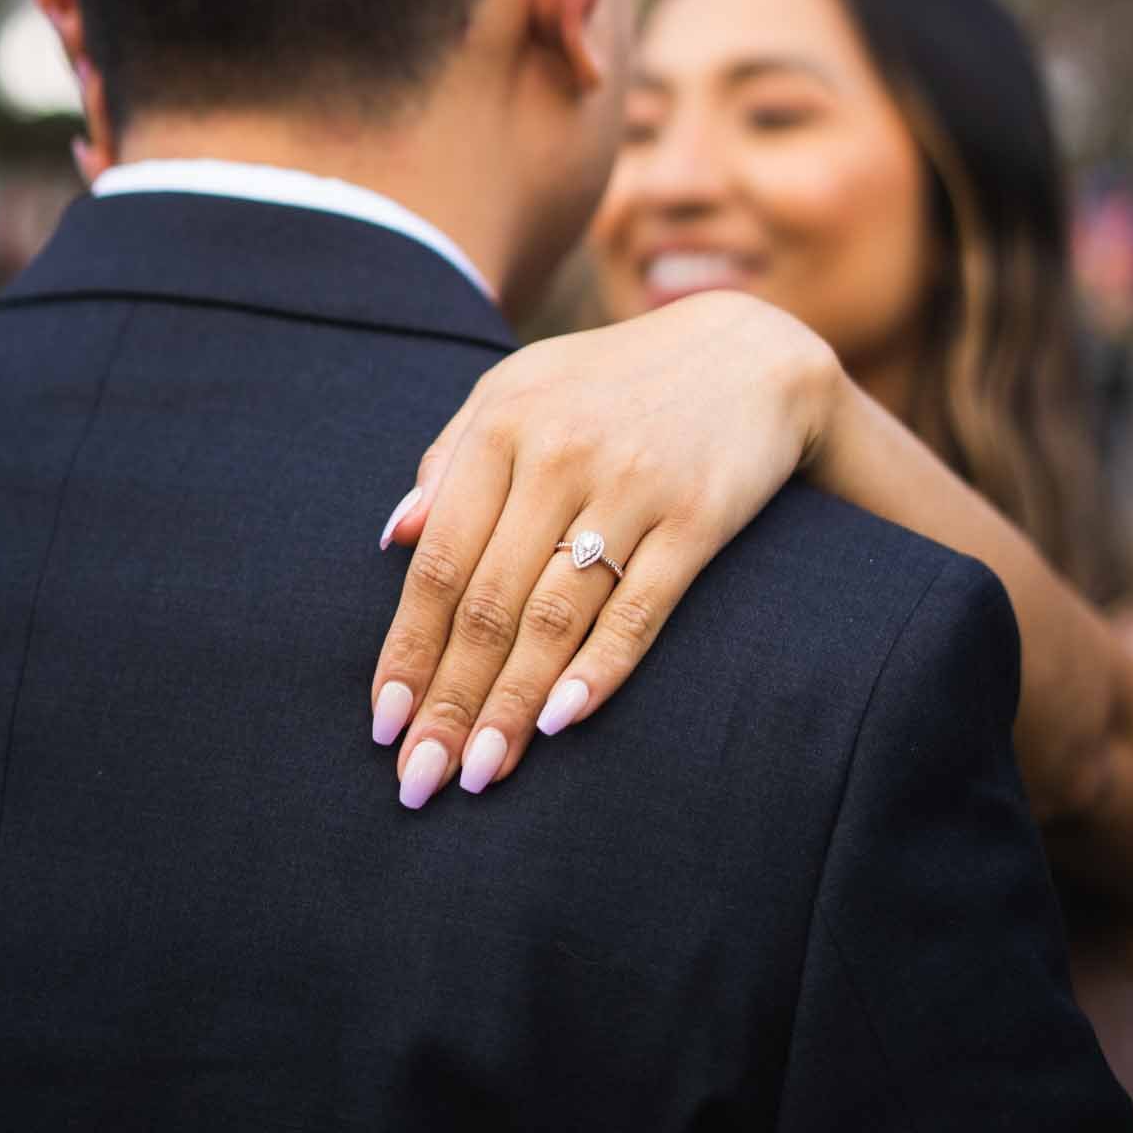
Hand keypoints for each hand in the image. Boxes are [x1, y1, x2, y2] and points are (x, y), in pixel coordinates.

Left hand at [370, 290, 836, 807]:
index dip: (407, 649)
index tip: (384, 723)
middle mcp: (560, 453)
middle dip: (450, 700)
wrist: (748, 352)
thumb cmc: (611, 382)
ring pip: (556, 615)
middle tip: (421, 780)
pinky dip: (600, 669)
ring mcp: (632, 485)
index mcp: (503, 425)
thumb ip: (452, 456)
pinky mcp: (699, 515)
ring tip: (480, 773)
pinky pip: (641, 607)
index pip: (438, 561)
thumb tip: (391, 536)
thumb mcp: (520, 389)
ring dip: (512, 704)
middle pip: (488, 602)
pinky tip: (562, 723)